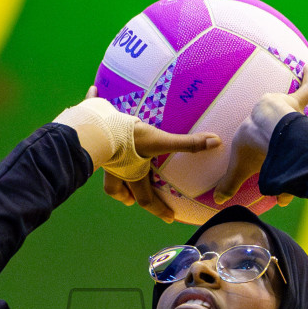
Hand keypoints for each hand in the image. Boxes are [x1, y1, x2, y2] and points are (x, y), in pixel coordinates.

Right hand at [56, 88, 218, 222]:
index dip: (159, 210)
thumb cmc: (129, 140)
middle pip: (120, 191)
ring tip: (115, 171)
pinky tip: (93, 89)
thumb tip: (216, 142)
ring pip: (104, 167)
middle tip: (132, 201)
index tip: (169, 219)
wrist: (97, 129)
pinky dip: (92, 101)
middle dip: (128, 197)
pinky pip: (91, 114)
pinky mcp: (92, 130)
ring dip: (110, 173)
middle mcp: (116, 168)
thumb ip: (187, 143)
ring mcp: (101, 154)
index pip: (147, 199)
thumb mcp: (160, 141)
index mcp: (133, 173)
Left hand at [211, 66, 307, 204]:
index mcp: (288, 154)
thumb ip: (230, 181)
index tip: (284, 199)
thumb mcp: (240, 164)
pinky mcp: (295, 100)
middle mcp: (301, 138)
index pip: (291, 171)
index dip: (288, 187)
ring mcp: (300, 119)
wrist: (267, 124)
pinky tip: (307, 67)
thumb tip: (219, 200)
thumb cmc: (256, 145)